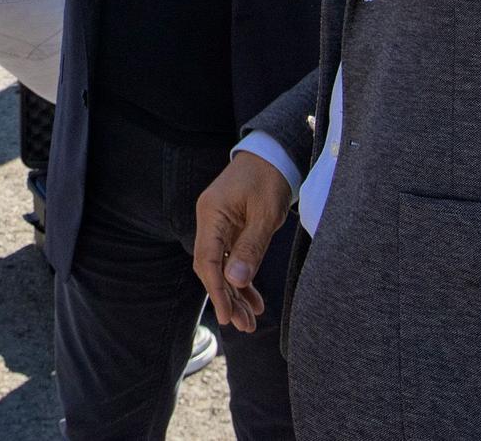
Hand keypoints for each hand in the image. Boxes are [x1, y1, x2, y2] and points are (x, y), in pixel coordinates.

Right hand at [192, 151, 291, 333]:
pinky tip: (253, 299)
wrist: (272, 154)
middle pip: (211, 267)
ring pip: (221, 266)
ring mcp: (218, 225)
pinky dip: (240, 279)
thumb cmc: (269, 178)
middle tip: (244, 325)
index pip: (207, 259)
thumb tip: (235, 281)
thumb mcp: (265, 214)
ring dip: (234, 293)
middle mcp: (209, 220)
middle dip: (226, 298)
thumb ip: (251, 247)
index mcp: (212, 213)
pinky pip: (230, 258)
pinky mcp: (229, 228)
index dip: (216, 290)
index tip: (228, 316)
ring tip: (250, 320)